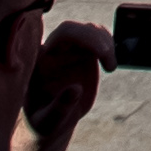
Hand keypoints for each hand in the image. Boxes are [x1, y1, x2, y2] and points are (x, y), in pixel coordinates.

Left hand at [24, 19, 108, 150]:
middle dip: (95, 39)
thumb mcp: (49, 121)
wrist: (52, 120)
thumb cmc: (45, 121)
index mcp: (40, 61)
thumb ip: (60, 107)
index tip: (100, 53)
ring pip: (87, 31)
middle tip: (110, 64)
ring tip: (111, 66)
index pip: (58, 37)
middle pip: (73, 29)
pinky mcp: (82, 53)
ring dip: (104, 42)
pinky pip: (97, 39)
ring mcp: (68, 50)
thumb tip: (76, 89)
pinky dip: (108, 45)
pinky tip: (110, 64)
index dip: (81, 37)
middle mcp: (52, 51)